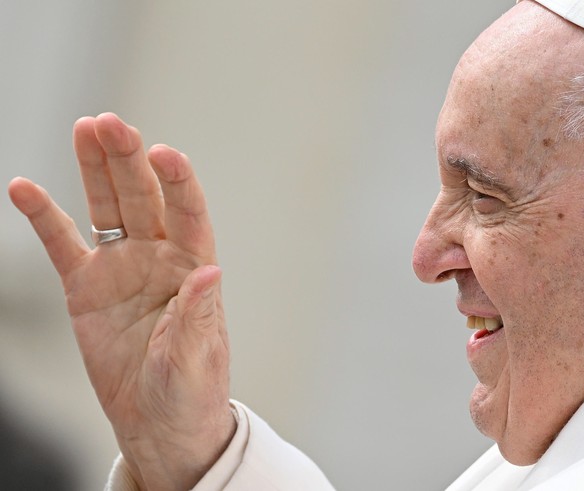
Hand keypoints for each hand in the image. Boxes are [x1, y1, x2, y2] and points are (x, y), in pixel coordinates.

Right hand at [8, 113, 234, 489]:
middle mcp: (159, 256)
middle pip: (143, 196)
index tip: (163, 153)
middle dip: (128, 159)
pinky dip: (43, 217)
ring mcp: (122, 267)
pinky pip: (61, 244)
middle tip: (110, 124)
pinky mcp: (86, 287)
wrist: (158, 420)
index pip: (189, 212)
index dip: (178, 182)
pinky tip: (24, 188)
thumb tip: (210, 272)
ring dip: (96, 169)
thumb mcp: (196, 358)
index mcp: (194, 267)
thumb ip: (198, 315)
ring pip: (107, 206)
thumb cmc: (190, 390)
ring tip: (85, 127)